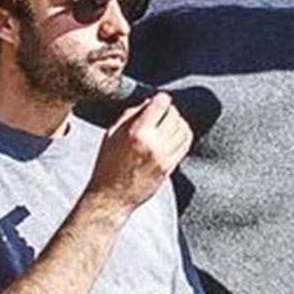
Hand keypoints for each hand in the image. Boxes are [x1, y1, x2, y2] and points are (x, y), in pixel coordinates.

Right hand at [89, 93, 192, 209]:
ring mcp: (164, 156)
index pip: (161, 104)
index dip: (162, 98)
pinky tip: (177, 134)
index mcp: (136, 133)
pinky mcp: (170, 167)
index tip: (160, 98)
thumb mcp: (112, 134)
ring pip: (183, 129)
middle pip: (174, 115)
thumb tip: (148, 101)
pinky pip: (185, 145)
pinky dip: (184, 135)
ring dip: (179, 122)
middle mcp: (153, 144)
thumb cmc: (107, 164)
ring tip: (170, 122)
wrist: (112, 195)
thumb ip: (130, 115)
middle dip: (170, 110)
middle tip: (164, 110)